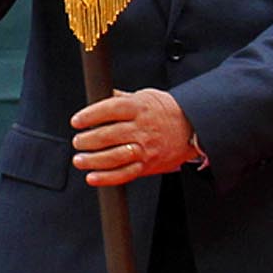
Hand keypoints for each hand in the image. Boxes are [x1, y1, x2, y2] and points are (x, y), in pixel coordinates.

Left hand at [72, 88, 198, 186]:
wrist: (194, 127)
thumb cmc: (169, 112)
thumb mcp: (147, 96)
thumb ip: (122, 98)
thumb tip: (102, 95)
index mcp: (140, 108)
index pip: (110, 109)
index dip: (90, 116)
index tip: (77, 121)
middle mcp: (142, 128)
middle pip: (108, 135)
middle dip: (87, 140)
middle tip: (78, 141)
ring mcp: (145, 148)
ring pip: (114, 157)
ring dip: (93, 160)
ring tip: (80, 160)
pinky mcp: (148, 165)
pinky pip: (125, 174)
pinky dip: (107, 178)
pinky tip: (93, 177)